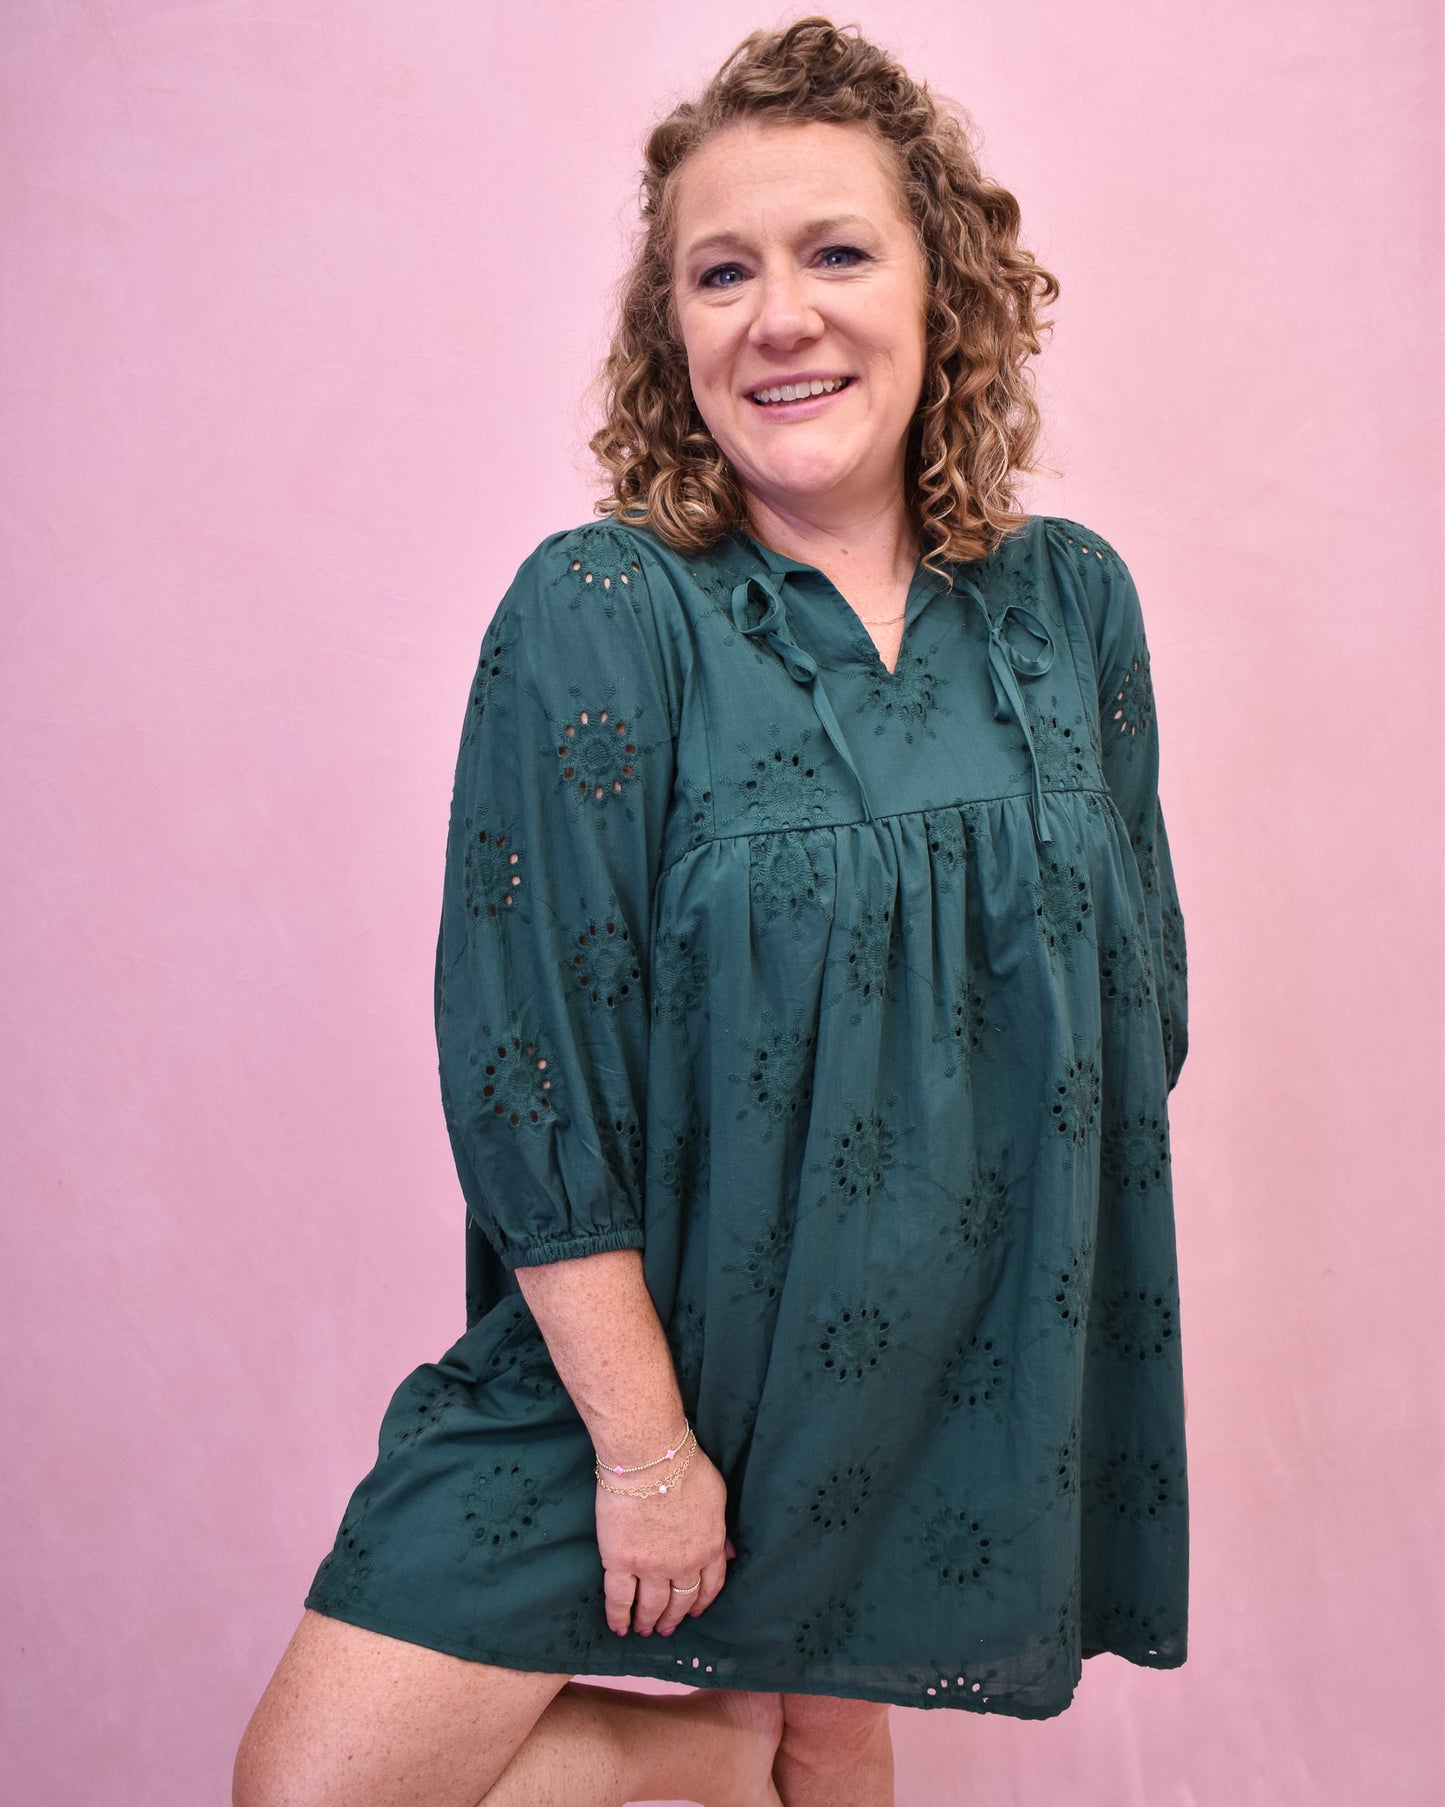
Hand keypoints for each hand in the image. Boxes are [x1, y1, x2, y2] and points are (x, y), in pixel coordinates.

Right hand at [595, 1442, 732, 1636]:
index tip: (694, 1612)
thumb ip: (720, 1530)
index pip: (709, 1585)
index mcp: (709, 1548)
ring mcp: (651, 1567)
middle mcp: (683, 1565)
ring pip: (651, 1606)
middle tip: (665, 1627)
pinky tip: (618, 1627)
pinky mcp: (620, 1562)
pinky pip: (618, 1598)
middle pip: (680, 1601)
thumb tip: (728, 1554)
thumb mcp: (718, 1496)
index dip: (701, 1602)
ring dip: (648, 1621)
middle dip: (673, 1618)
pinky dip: (618, 1616)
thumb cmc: (685, 1466)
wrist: (649, 1458)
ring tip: (643, 1629)